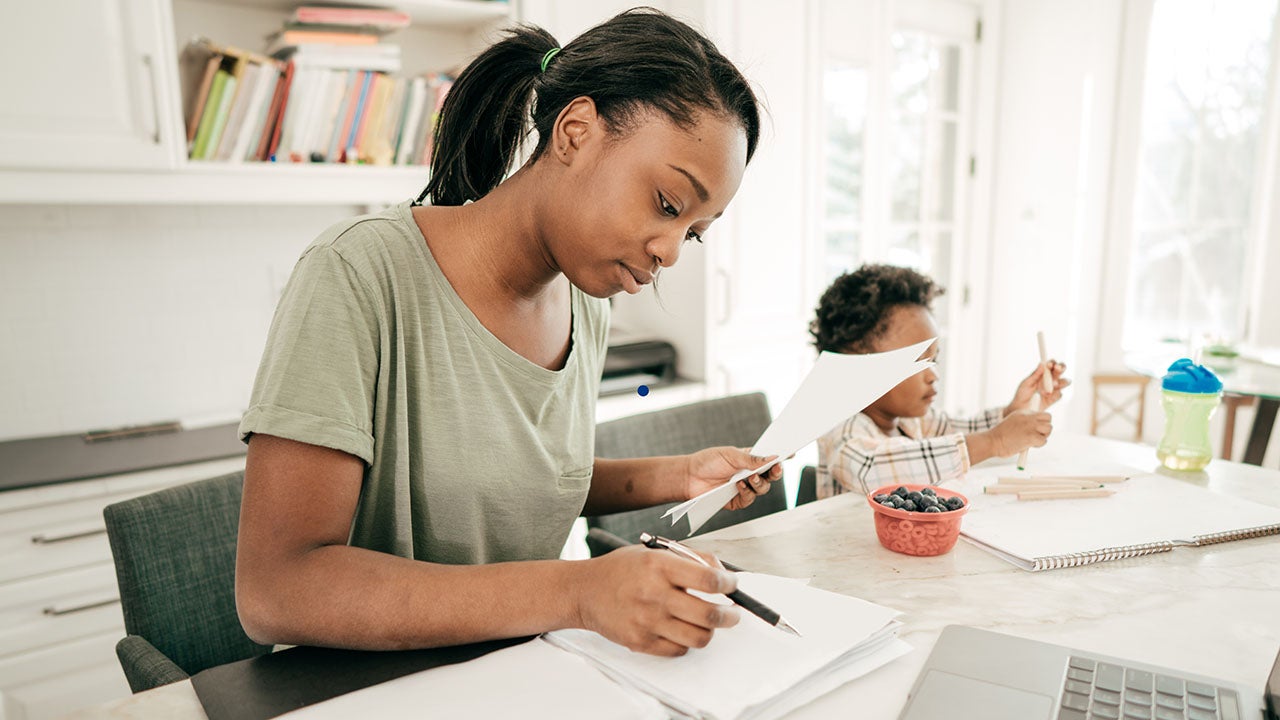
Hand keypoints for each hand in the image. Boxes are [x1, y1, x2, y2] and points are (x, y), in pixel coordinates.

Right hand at [574, 545, 740, 655]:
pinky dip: (686, 642)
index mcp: (659, 566)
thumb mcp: (655, 551)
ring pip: (699, 638)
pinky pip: (679, 650)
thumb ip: (691, 558)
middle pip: (709, 615)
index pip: (708, 580)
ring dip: (710, 631)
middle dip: (730, 616)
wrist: (585, 591)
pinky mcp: (640, 642)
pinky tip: (681, 630)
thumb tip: (723, 574)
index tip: (733, 586)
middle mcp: (654, 594)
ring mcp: (647, 622)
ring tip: (707, 622)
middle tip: (733, 613)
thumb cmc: (622, 569)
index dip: (729, 585)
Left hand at [684, 447, 782, 510]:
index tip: (791, 454)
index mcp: (750, 459)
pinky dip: (747, 492)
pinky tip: (739, 486)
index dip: (781, 457)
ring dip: (759, 483)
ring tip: (750, 478)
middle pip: (770, 476)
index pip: (769, 458)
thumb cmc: (707, 462)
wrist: (689, 477)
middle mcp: (750, 474)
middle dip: (775, 472)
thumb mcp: (730, 455)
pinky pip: (749, 499)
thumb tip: (772, 457)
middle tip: (775, 469)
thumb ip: (751, 458)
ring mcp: (745, 488)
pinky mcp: (738, 500)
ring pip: (763, 488)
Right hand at [987, 409, 1052, 456]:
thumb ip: (1025, 422)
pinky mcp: (1031, 436)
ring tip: (1032, 441)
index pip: (1043, 413)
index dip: (1042, 422)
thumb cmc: (1001, 436)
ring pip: (1049, 429)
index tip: (1036, 429)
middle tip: (1037, 435)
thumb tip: (1038, 427)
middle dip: (1046, 428)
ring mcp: (1030, 426)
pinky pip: (1044, 441)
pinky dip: (1038, 445)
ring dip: (1043, 437)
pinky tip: (1029, 445)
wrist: (992, 441)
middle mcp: (1028, 417)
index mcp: (1023, 412)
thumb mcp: (1013, 422)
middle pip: (1049, 418)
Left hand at [1006, 360, 1070, 413]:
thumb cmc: (1022, 394)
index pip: (1051, 364)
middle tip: (1057, 368)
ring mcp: (1054, 388)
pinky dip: (1055, 394)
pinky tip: (1047, 396)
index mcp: (1043, 373)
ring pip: (1064, 381)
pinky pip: (1059, 394)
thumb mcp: (1026, 383)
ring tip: (1053, 385)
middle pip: (1060, 370)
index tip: (1049, 364)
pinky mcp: (1054, 398)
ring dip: (1061, 381)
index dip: (1052, 362)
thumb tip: (1042, 364)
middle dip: (1061, 368)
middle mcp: (1050, 379)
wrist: (1021, 409)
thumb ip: (1035, 375)